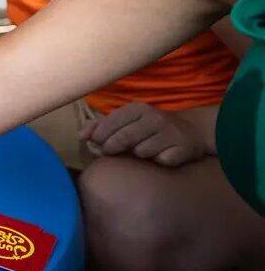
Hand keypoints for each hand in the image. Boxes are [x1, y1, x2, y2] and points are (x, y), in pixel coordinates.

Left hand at [79, 102, 208, 166]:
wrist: (190, 132)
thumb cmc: (148, 128)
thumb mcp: (125, 121)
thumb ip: (100, 126)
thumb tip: (80, 135)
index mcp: (137, 109)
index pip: (110, 124)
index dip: (99, 137)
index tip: (97, 144)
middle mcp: (154, 118)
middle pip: (124, 138)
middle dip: (112, 148)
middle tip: (110, 152)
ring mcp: (170, 132)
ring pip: (142, 151)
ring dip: (137, 156)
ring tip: (142, 151)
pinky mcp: (182, 148)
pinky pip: (161, 160)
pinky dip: (158, 161)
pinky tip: (161, 156)